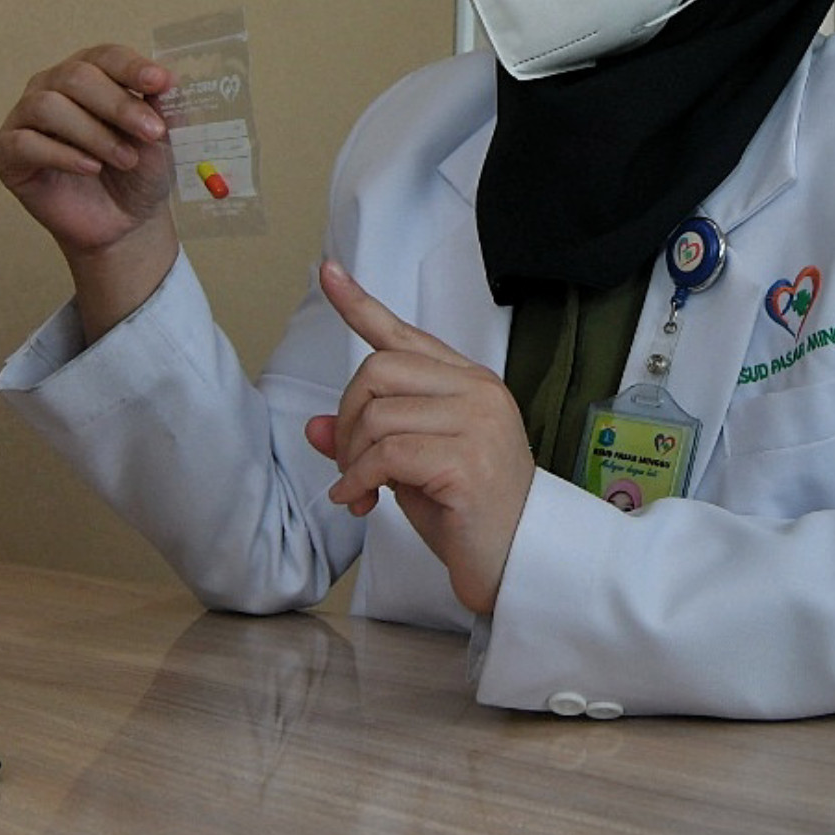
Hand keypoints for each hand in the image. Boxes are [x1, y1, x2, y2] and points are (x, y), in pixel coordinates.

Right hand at [0, 44, 177, 333]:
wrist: (122, 221)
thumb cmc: (137, 171)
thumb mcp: (160, 139)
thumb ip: (160, 108)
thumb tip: (166, 83)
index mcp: (90, 72)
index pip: (105, 56)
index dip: (132, 67)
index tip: (160, 83)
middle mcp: (52, 86)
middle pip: (75, 76)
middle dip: (117, 104)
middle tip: (151, 133)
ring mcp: (25, 117)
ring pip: (47, 106)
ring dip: (93, 133)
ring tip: (126, 159)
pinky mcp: (6, 152)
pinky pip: (25, 142)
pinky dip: (62, 154)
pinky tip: (91, 168)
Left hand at [305, 262, 535, 615]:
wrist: (518, 561)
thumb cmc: (467, 513)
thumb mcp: (409, 469)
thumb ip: (371, 438)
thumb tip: (317, 427)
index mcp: (468, 382)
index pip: (405, 334)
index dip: (359, 304)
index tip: (327, 273)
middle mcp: (477, 391)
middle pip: (377, 371)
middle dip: (348, 419)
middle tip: (350, 464)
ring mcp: (478, 422)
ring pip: (379, 416)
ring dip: (352, 459)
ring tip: (360, 490)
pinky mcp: (468, 460)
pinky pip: (387, 455)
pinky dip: (359, 481)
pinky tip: (360, 502)